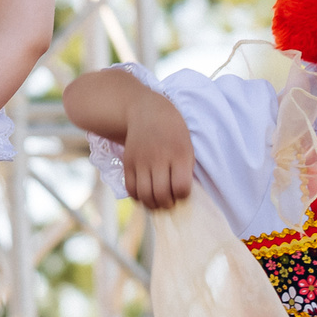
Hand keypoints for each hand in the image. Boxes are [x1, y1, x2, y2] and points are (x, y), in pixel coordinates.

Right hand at [119, 88, 196, 208]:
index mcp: (180, 154)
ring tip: (157, 201)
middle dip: (167, 204)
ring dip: (152, 204)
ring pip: (145, 195)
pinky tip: (145, 193)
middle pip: (161, 195)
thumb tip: (180, 197)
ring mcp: (142, 161)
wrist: (147, 112)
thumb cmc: (173, 132)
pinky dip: (138, 197)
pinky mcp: (128, 163)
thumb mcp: (187, 146)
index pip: (181, 188)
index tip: (182, 192)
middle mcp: (160, 158)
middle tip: (169, 201)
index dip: (183, 195)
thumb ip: (185, 170)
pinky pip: (131, 189)